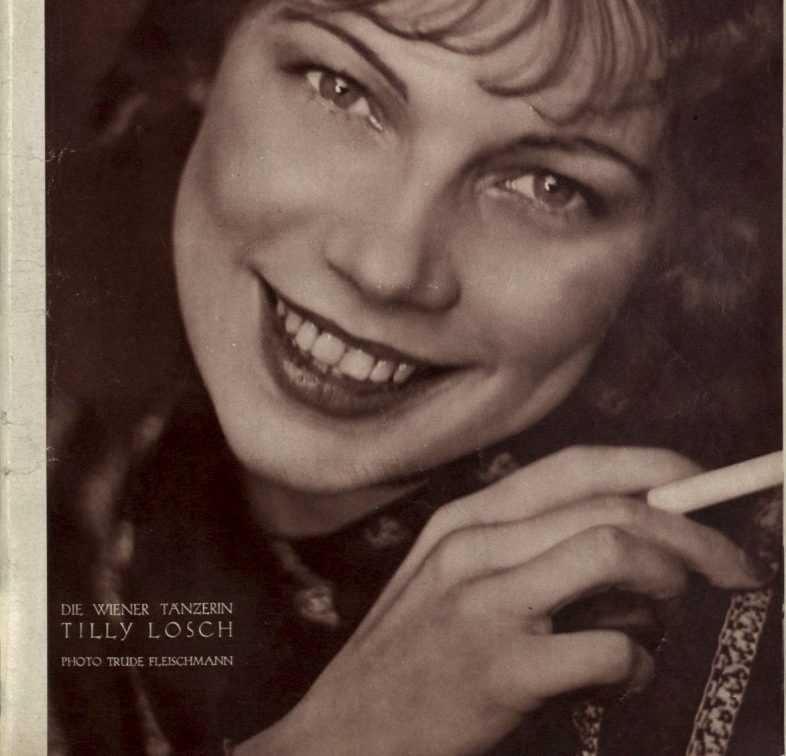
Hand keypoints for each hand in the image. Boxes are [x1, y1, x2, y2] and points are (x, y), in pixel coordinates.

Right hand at [238, 447, 761, 755]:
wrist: (342, 736)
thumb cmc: (411, 661)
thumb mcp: (449, 580)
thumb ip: (522, 550)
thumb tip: (627, 540)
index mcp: (466, 519)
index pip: (575, 466)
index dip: (648, 466)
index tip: (699, 485)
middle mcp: (476, 545)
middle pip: (610, 507)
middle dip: (693, 533)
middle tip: (735, 566)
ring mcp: (485, 603)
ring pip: (616, 553)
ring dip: (669, 585)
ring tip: (661, 621)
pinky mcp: (500, 670)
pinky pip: (608, 650)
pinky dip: (637, 666)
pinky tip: (619, 682)